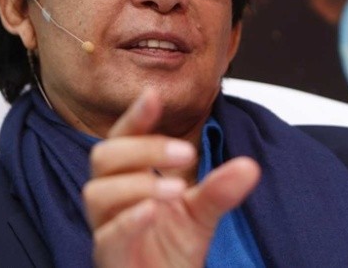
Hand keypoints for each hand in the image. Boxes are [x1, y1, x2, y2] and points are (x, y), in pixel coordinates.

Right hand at [83, 89, 260, 267]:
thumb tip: (250, 166)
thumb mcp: (202, 212)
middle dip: (144, 148)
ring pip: (97, 192)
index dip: (135, 115)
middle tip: (185, 151)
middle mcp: (112, 198)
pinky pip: (107, 235)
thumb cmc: (172, 248)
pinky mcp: (109, 256)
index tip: (154, 96)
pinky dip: (129, 220)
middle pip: (105, 156)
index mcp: (129, 176)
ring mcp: (106, 227)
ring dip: (137, 184)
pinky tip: (152, 212)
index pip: (123, 136)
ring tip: (176, 189)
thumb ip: (221, 188)